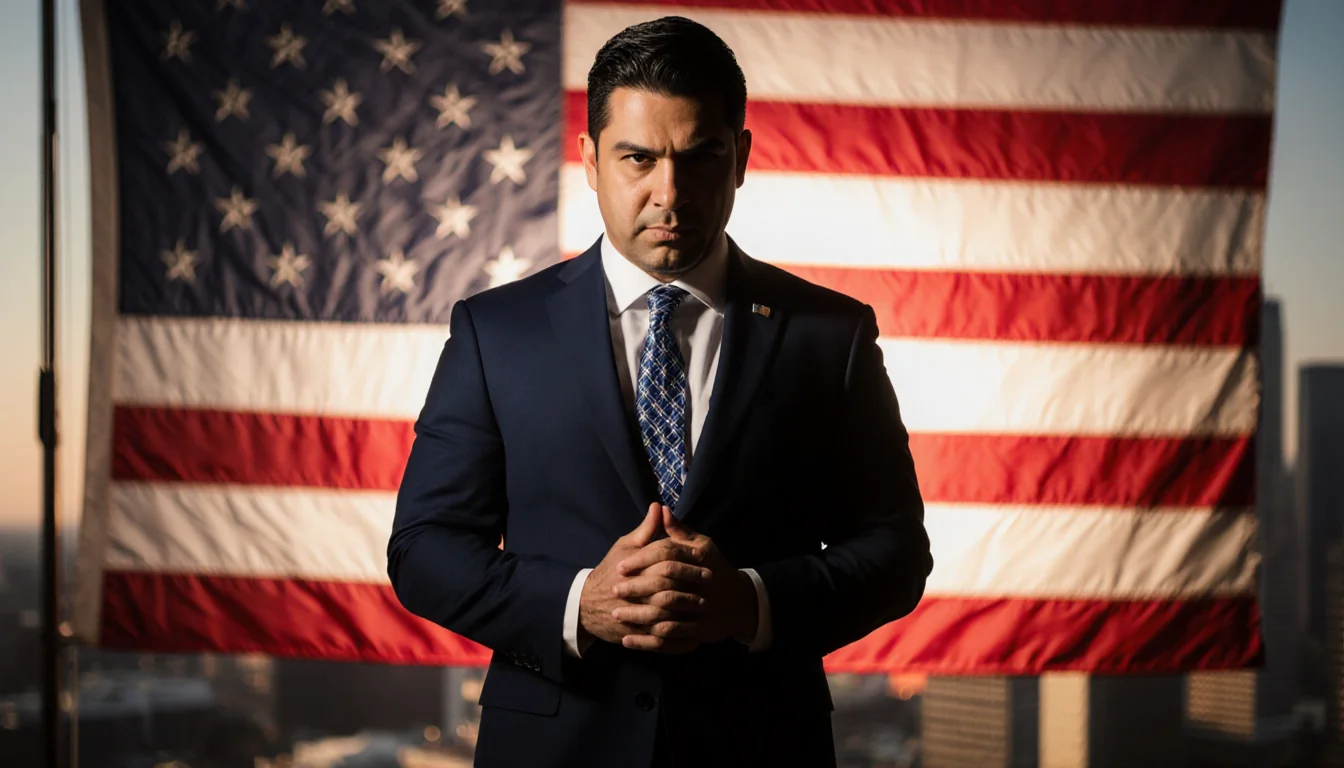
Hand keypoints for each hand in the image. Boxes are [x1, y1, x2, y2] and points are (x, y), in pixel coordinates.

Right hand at [578, 503, 709, 650]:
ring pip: (667, 613)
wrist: (586, 606)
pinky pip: (662, 642)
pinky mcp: (637, 636)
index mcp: (633, 568)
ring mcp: (636, 616)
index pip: (664, 556)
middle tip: (710, 578)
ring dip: (687, 608)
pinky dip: (680, 642)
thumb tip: (659, 507)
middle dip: (690, 579)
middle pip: (668, 583)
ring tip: (703, 604)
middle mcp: (635, 592)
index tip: (702, 555)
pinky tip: (695, 637)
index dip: (685, 554)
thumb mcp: (624, 547)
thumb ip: (645, 530)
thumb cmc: (609, 572)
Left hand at [612, 506, 756, 651]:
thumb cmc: (714, 568)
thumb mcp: (701, 545)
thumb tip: (659, 508)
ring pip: (664, 614)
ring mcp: (698, 611)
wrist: (738, 602)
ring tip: (616, 615)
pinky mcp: (697, 632)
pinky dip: (646, 642)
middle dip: (635, 589)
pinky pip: (669, 639)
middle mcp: (699, 585)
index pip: (666, 554)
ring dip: (638, 616)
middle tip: (614, 590)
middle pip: (662, 585)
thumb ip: (677, 531)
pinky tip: (627, 640)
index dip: (641, 559)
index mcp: (699, 558)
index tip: (621, 566)